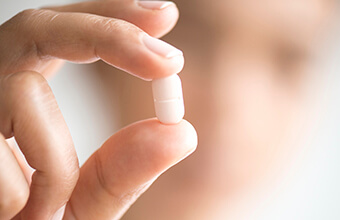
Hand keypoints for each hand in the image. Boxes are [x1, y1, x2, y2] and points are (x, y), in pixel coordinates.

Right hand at [0, 1, 196, 218]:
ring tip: (48, 209)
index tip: (164, 15)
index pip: (66, 32)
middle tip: (168, 61)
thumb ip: (124, 169)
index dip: (110, 16)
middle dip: (109, 35)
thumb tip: (180, 132)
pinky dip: (24, 194)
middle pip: (39, 27)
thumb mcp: (83, 198)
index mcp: (26, 89)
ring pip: (23, 94)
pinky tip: (17, 214)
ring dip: (55, 163)